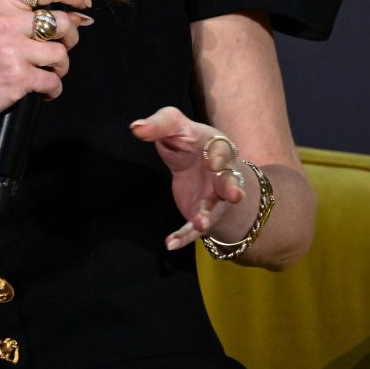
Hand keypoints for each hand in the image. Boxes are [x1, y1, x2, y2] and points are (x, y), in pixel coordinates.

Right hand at [0, 0, 92, 132]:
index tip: (84, 3)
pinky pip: (54, 82)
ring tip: (47, 72)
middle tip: (62, 48)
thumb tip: (77, 18)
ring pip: (61, 53)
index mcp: (1, 4)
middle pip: (62, 22)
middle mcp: (7, 22)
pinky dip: (53, 89)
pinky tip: (43, 91)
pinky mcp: (18, 77)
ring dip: (60, 67)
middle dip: (71, 38)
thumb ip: (28, 17)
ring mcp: (12, 50)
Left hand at [129, 106, 249, 250]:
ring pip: (214, 209)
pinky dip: (183, 236)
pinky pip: (193, 228)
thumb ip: (159, 125)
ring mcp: (213, 197)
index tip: (213, 162)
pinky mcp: (200, 213)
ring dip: (208, 216)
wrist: (202, 164)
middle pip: (230, 182)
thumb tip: (135, 127)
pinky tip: (170, 243)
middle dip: (232, 188)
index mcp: (217, 148)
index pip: (222, 151)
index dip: (219, 156)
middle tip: (235, 195)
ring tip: (201, 224)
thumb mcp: (175, 126)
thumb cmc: (191, 142)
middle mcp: (221, 174)